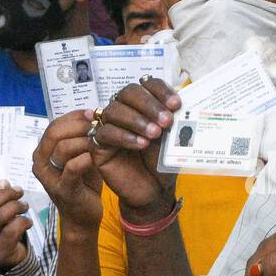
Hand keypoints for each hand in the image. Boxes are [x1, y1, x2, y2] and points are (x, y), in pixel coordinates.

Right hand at [0, 181, 30, 271]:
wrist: (7, 262)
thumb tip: (3, 182)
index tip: (6, 183)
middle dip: (6, 195)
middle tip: (19, 192)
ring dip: (15, 206)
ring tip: (24, 206)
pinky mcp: (1, 251)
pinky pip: (12, 230)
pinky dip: (23, 222)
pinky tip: (28, 222)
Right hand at [32, 111, 103, 232]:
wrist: (83, 216)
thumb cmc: (83, 182)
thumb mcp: (80, 155)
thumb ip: (81, 137)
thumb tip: (93, 112)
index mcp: (42, 152)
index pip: (54, 125)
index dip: (74, 116)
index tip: (94, 113)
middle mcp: (40, 163)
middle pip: (55, 133)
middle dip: (80, 125)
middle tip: (100, 125)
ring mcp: (49, 177)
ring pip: (63, 148)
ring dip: (85, 141)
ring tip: (101, 141)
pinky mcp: (62, 189)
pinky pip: (73, 167)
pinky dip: (87, 159)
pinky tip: (97, 157)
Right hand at [89, 78, 180, 221]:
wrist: (154, 190)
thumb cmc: (162, 162)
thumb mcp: (171, 138)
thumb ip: (172, 120)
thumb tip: (176, 105)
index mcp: (143, 104)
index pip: (147, 84)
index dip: (160, 91)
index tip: (176, 105)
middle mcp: (125, 111)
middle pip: (128, 93)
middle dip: (149, 104)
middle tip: (166, 121)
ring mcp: (109, 126)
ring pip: (115, 110)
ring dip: (137, 120)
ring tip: (154, 134)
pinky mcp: (98, 144)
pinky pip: (105, 133)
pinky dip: (125, 136)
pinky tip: (141, 144)